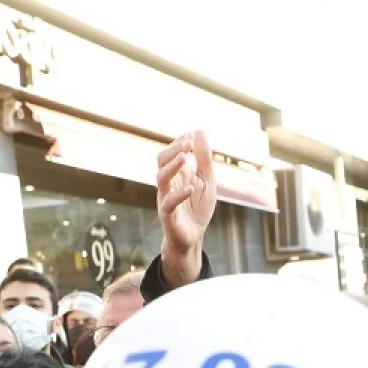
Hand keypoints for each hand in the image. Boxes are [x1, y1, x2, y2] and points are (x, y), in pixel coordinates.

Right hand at [156, 131, 216, 288]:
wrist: (192, 236)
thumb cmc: (197, 206)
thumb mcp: (206, 180)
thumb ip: (203, 159)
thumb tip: (199, 131)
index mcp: (176, 173)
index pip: (171, 152)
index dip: (179, 142)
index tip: (192, 134)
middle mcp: (167, 183)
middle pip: (161, 161)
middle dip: (173, 150)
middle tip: (188, 143)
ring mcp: (165, 197)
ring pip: (161, 178)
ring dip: (172, 167)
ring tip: (184, 158)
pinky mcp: (168, 214)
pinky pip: (169, 203)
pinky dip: (179, 194)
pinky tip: (190, 188)